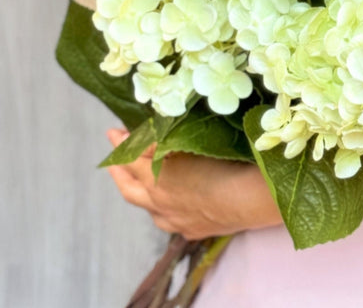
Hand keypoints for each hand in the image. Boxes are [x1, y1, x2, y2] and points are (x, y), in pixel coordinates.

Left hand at [106, 128, 282, 239]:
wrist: (247, 198)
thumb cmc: (221, 163)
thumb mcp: (190, 144)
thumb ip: (164, 142)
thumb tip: (146, 139)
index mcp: (156, 181)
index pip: (130, 160)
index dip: (121, 144)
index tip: (114, 132)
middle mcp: (159, 205)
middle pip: (129, 189)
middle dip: (119, 172)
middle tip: (114, 159)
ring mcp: (175, 221)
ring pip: (149, 209)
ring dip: (142, 193)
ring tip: (141, 181)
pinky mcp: (193, 231)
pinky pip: (171, 220)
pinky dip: (166, 209)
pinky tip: (172, 204)